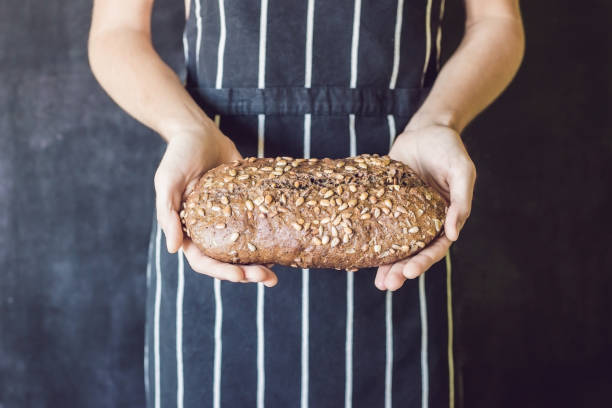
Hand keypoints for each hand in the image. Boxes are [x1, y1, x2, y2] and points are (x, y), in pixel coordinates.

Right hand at [154, 124, 277, 286]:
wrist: (198, 132)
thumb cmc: (178, 155)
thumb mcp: (167, 182)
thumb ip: (167, 214)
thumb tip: (173, 249)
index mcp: (188, 230)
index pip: (203, 261)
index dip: (221, 271)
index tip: (240, 275)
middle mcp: (209, 230)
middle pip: (228, 261)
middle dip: (247, 273)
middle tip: (268, 278)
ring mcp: (230, 220)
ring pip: (245, 249)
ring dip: (260, 263)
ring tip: (278, 273)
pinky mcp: (246, 206)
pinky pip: (258, 227)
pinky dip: (269, 239)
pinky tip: (285, 245)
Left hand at [375, 124, 475, 290]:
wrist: (426, 129)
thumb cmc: (449, 148)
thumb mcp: (462, 171)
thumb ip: (461, 201)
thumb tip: (454, 234)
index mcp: (444, 218)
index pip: (436, 247)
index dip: (423, 261)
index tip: (409, 272)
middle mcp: (423, 221)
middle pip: (413, 252)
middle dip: (401, 270)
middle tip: (388, 284)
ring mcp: (403, 214)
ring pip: (394, 244)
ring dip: (385, 263)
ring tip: (377, 281)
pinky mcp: (384, 203)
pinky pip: (376, 224)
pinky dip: (368, 239)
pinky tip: (356, 253)